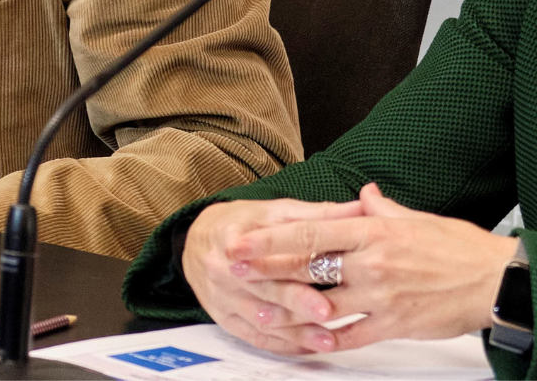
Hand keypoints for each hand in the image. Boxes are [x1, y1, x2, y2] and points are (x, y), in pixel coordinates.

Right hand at [181, 196, 370, 354]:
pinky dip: (283, 345)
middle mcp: (222, 270)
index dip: (293, 265)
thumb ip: (315, 214)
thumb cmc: (240, 224)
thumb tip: (359, 207)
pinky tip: (308, 348)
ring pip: (261, 319)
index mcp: (232, 238)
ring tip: (327, 339)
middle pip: (263, 289)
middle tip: (327, 311)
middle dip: (296, 301)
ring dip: (295, 331)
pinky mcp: (225, 319)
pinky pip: (255, 337)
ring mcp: (222, 298)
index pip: (265, 254)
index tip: (323, 274)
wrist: (196, 241)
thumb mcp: (272, 211)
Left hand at [218, 182, 519, 353]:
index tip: (242, 238)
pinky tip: (304, 338)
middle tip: (232, 269)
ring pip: (323, 303)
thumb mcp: (417, 219)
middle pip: (308, 265)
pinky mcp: (394, 324)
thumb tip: (362, 196)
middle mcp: (372, 263)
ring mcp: (381, 295)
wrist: (498, 282)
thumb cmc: (461, 249)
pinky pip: (351, 334)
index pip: (310, 230)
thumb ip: (381, 210)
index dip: (271, 237)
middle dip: (266, 268)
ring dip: (287, 307)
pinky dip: (326, 337)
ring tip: (257, 308)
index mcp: (373, 232)